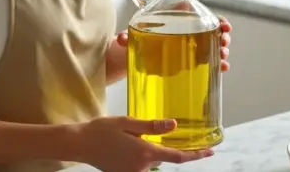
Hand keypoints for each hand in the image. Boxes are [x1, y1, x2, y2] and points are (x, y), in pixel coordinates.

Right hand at [74, 117, 213, 171]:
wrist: (80, 144)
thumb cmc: (103, 130)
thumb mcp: (129, 123)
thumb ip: (152, 126)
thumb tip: (174, 126)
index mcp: (145, 153)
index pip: (177, 157)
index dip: (196, 155)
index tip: (210, 151)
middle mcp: (142, 167)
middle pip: (162, 159)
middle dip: (159, 148)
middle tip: (139, 134)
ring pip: (150, 163)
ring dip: (146, 152)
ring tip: (125, 139)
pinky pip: (140, 167)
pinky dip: (138, 157)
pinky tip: (124, 146)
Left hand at [116, 15, 232, 71]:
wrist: (128, 55)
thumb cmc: (132, 39)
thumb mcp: (130, 35)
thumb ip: (126, 36)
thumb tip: (121, 38)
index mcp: (174, 18)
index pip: (199, 14)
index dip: (215, 19)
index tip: (223, 25)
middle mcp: (184, 30)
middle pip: (209, 29)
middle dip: (222, 35)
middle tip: (224, 41)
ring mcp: (187, 46)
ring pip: (210, 44)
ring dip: (221, 49)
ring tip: (224, 58)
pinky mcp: (186, 61)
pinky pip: (205, 60)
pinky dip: (216, 63)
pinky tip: (222, 68)